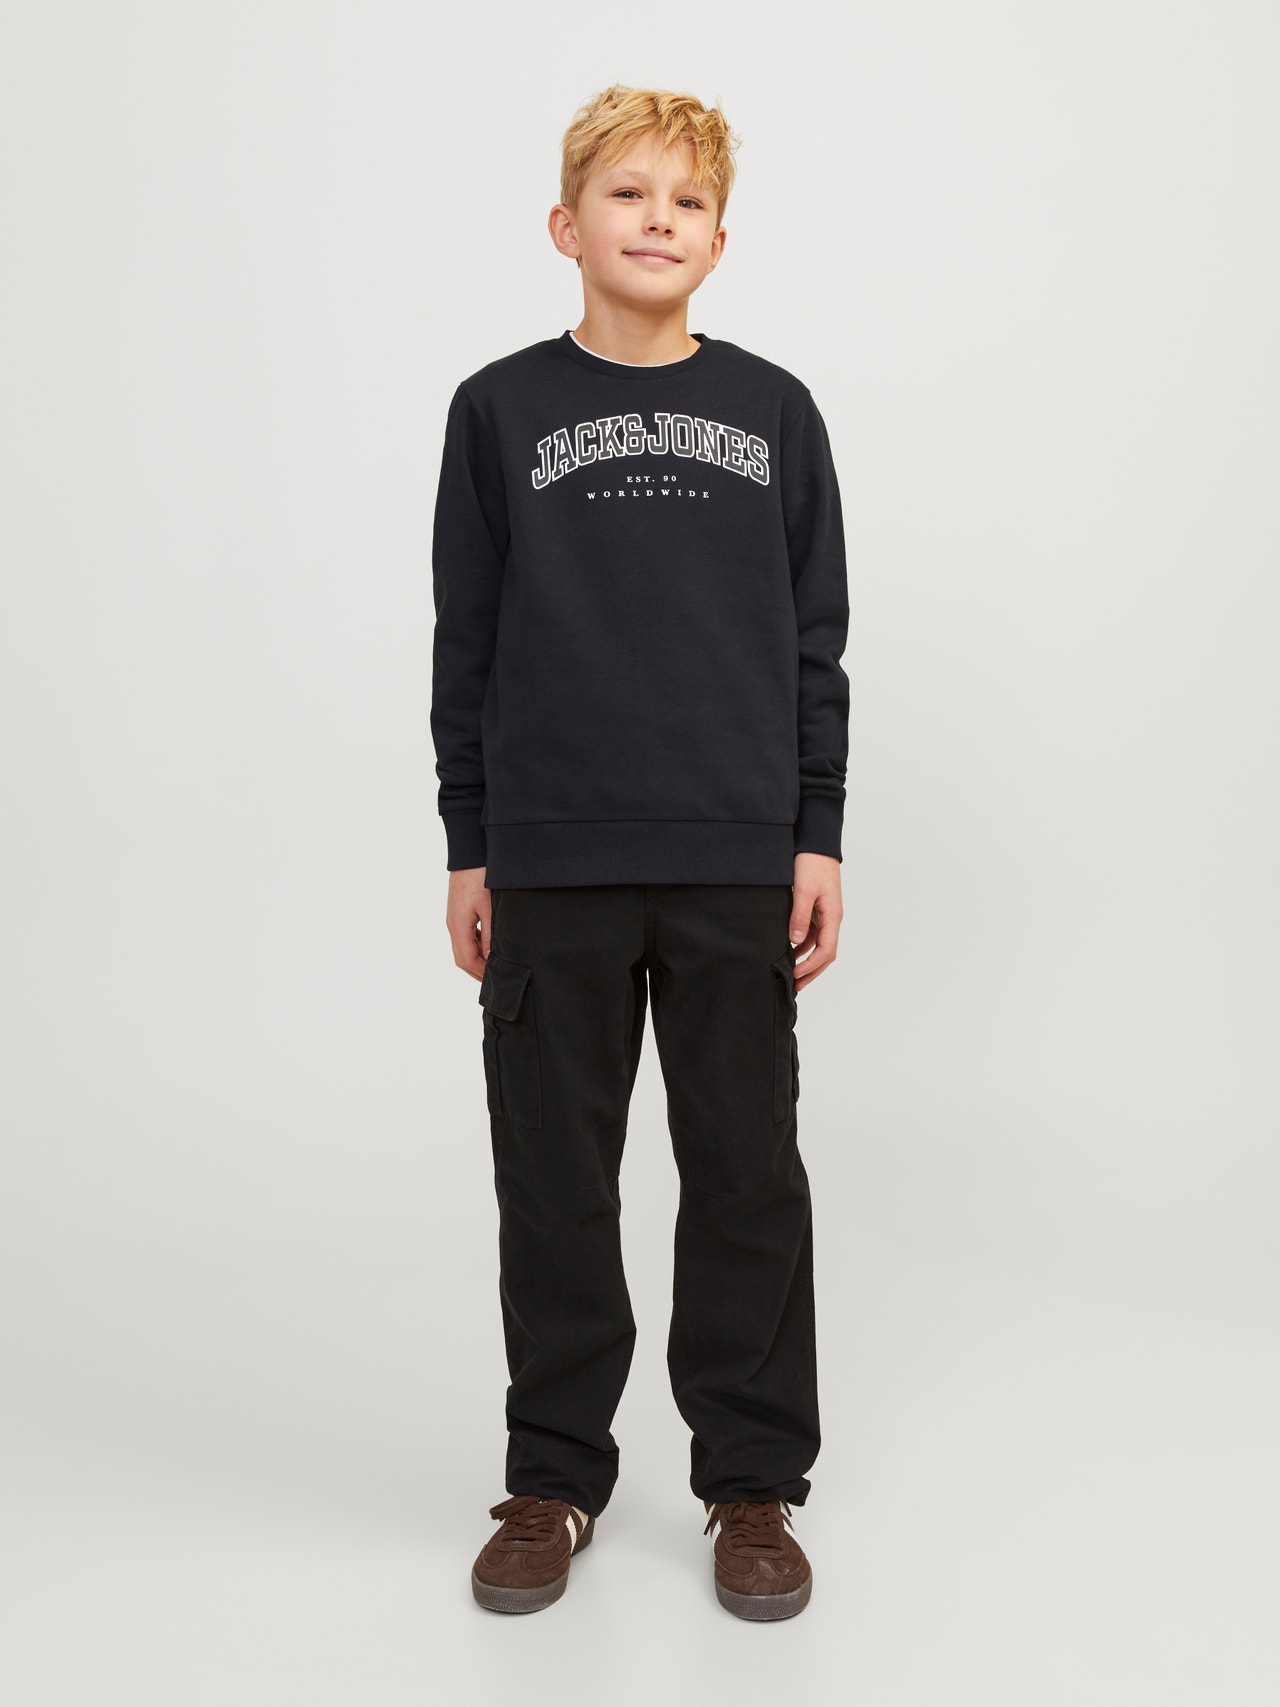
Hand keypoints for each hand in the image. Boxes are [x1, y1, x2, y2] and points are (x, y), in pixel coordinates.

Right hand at [446, 867, 490, 980]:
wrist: (470, 851)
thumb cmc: (481, 876)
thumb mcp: (490, 908)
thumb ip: (491, 935)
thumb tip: (492, 958)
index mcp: (458, 926)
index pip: (467, 960)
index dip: (481, 974)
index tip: (496, 982)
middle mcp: (452, 924)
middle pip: (461, 958)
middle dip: (477, 971)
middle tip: (495, 980)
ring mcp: (454, 917)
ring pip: (462, 947)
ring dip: (476, 959)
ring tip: (494, 966)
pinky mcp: (458, 910)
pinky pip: (465, 935)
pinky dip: (475, 946)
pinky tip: (489, 945)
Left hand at [789, 853, 842, 991]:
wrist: (816, 843)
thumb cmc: (812, 864)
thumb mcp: (803, 890)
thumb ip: (799, 916)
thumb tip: (796, 941)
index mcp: (832, 916)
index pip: (826, 951)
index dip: (812, 967)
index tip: (796, 977)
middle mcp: (832, 918)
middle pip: (826, 953)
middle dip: (812, 971)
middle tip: (796, 985)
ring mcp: (825, 913)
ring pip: (819, 944)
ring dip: (807, 959)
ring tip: (791, 972)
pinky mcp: (818, 908)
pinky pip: (813, 932)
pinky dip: (803, 944)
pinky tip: (790, 950)